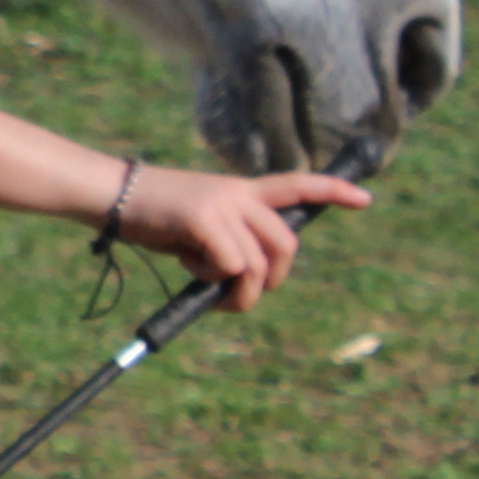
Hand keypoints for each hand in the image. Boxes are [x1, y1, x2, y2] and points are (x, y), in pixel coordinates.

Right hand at [117, 165, 370, 310]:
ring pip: (257, 264)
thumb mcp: (197, 224)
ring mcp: (223, 204)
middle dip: (274, 279)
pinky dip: (213, 280)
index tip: (367, 199)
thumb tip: (244, 277)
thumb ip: (228, 239)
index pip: (296, 184)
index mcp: (240, 190)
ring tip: (213, 291)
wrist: (111, 193)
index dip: (334, 191)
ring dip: (240, 292)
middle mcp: (238, 193)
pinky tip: (190, 269)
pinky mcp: (205, 218)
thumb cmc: (149, 215)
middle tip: (245, 294)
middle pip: (286, 244)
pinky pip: (230, 265)